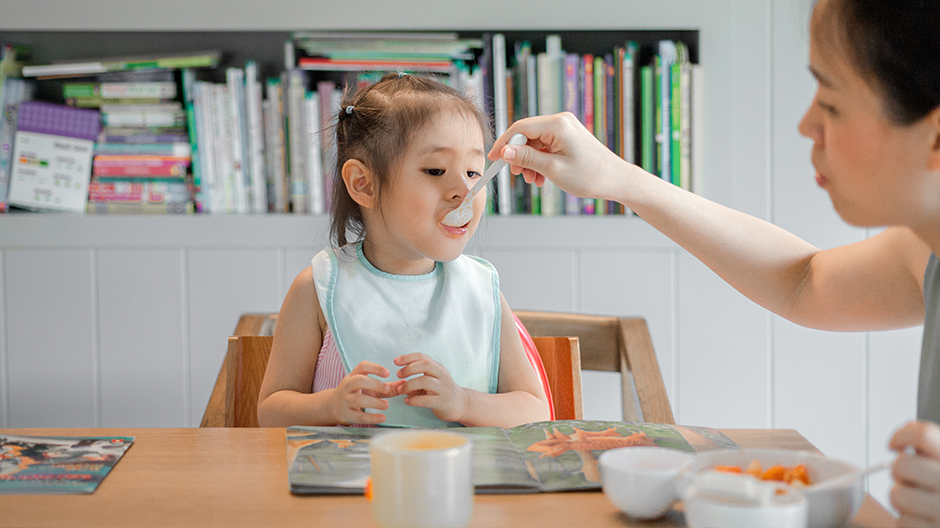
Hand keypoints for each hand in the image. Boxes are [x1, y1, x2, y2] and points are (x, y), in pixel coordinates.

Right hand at [329, 361, 401, 424]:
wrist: (333, 406)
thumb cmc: (355, 393)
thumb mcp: (370, 388)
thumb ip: (387, 387)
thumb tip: (405, 384)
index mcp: (354, 375)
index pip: (362, 366)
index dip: (375, 368)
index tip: (387, 373)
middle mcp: (347, 386)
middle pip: (358, 381)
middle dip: (374, 384)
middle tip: (386, 389)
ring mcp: (345, 400)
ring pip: (357, 399)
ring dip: (374, 402)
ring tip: (386, 405)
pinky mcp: (345, 414)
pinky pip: (358, 416)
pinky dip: (371, 418)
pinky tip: (382, 418)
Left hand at [394, 353, 467, 422]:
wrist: (460, 404)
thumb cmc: (442, 390)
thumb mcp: (433, 378)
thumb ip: (419, 375)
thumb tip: (400, 379)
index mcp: (438, 368)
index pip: (423, 357)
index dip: (408, 357)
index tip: (396, 361)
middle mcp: (442, 376)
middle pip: (426, 365)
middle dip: (409, 368)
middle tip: (399, 374)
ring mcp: (443, 389)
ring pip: (426, 381)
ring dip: (409, 385)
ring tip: (401, 390)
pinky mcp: (442, 402)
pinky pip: (426, 400)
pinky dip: (414, 400)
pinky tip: (407, 401)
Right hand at [488, 112, 631, 200]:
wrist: (617, 180)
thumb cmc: (590, 175)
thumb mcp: (553, 169)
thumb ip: (527, 159)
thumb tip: (505, 152)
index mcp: (557, 125)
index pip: (520, 128)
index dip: (504, 144)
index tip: (493, 159)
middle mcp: (561, 122)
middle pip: (526, 135)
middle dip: (518, 156)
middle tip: (518, 175)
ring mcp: (565, 129)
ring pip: (535, 143)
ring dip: (529, 162)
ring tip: (533, 180)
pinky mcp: (568, 137)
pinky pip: (546, 147)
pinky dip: (540, 161)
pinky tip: (541, 177)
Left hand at [888, 420, 939, 526]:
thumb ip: (931, 447)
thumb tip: (909, 426)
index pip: (923, 435)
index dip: (902, 436)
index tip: (895, 444)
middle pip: (902, 465)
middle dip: (899, 473)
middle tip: (909, 480)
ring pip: (897, 495)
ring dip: (901, 499)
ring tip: (917, 503)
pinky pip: (903, 522)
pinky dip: (907, 522)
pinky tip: (922, 520)